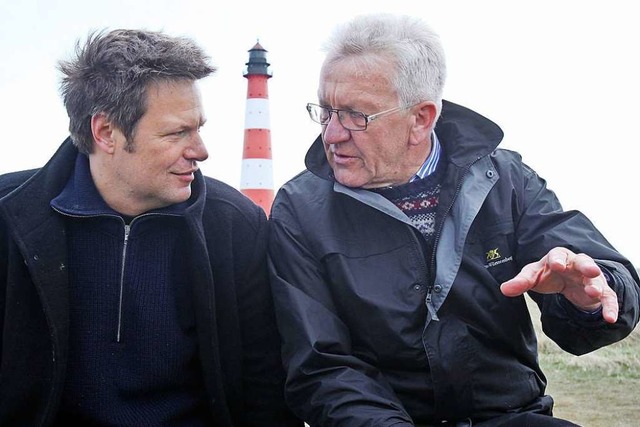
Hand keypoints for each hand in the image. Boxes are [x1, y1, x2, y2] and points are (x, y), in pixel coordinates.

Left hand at [500, 247, 617, 322]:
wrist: (566, 281)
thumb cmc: (547, 275)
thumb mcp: (533, 277)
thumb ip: (520, 282)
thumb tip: (504, 289)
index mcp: (559, 257)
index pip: (558, 255)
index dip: (558, 260)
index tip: (558, 266)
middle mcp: (577, 264)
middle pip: (584, 262)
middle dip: (587, 266)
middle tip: (591, 271)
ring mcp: (591, 278)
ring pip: (597, 279)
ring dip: (596, 285)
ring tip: (594, 293)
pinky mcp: (601, 292)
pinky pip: (608, 299)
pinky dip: (609, 308)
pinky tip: (609, 318)